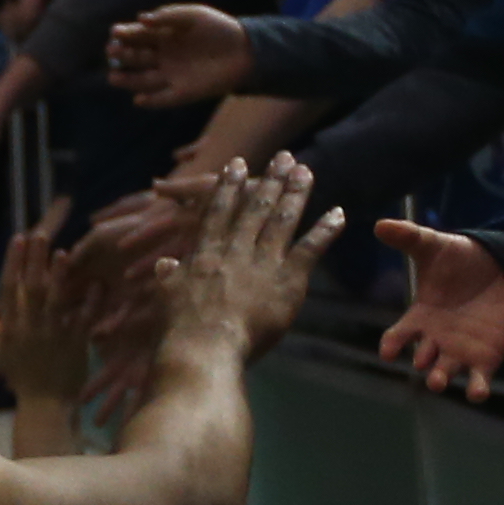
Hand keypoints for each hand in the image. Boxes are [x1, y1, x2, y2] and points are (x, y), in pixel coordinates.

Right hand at [0, 220, 97, 407]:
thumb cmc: (18, 373)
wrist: (44, 404)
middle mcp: (30, 327)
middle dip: (35, 260)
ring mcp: (54, 335)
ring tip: (63, 253)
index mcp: (10, 325)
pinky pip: (84, 320)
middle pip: (32, 287)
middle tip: (40, 233)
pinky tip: (97, 285)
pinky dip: (90, 303)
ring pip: (57, 301)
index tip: (19, 238)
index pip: (10, 287)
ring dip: (60, 277)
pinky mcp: (76, 344)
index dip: (14, 261)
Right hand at [104, 4, 253, 108]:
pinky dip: (151, 101)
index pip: (138, 36)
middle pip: (137, 57)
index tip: (115, 32)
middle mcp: (163, 56)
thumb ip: (168, 15)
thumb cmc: (219, 28)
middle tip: (112, 51)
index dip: (126, 34)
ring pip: (144, 80)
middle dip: (123, 55)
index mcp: (163, 35)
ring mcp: (171, 75)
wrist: (245, 50)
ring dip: (128, 80)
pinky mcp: (183, 92)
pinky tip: (139, 99)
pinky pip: (163, 98)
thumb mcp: (194, 15)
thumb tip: (141, 19)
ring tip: (113, 77)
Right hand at [147, 153, 342, 357]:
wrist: (203, 346)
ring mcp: (263, 261)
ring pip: (282, 219)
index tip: (237, 163)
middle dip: (270, 180)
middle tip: (284, 157)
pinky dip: (325, 230)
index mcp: (208, 253)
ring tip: (305, 171)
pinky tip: (338, 213)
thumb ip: (170, 277)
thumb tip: (165, 264)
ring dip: (295, 193)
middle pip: (255, 207)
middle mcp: (236, 249)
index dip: (229, 185)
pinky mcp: (287, 280)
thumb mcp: (168, 296)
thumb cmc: (180, 329)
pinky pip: (310, 250)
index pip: (219, 211)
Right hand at [367, 218, 503, 400]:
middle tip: (423, 364)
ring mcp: (461, 350)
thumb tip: (380, 225)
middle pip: (424, 359)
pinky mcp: (487, 357)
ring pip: (446, 372)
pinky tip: (476, 392)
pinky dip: (477, 389)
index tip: (388, 351)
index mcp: (421, 317)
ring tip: (437, 382)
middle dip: (422, 364)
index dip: (393, 344)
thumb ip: (409, 238)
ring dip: (441, 379)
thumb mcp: (435, 247)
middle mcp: (437, 339)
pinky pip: (479, 379)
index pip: (400, 336)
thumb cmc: (463, 260)